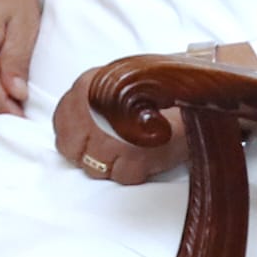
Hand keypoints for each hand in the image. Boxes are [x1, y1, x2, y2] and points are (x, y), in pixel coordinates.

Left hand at [54, 56, 186, 186]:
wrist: (195, 92)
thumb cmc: (158, 85)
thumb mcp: (115, 80)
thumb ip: (93, 100)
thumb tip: (82, 122)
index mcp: (84, 88)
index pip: (61, 125)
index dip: (74, 138)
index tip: (85, 141)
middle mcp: (91, 112)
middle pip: (72, 150)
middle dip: (87, 154)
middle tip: (107, 151)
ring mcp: (110, 137)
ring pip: (94, 167)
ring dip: (111, 164)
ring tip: (130, 152)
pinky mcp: (133, 158)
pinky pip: (121, 177)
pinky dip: (133, 172)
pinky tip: (144, 157)